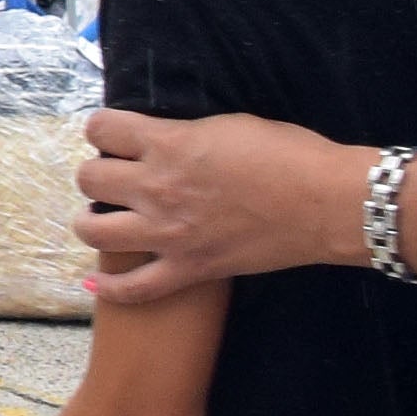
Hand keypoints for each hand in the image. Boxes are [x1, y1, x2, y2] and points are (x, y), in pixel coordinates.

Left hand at [75, 106, 368, 309]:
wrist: (327, 202)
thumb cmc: (289, 155)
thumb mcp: (227, 126)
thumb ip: (184, 135)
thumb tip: (162, 141)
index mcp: (169, 145)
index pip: (101, 129)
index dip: (102, 130)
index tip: (111, 137)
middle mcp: (158, 188)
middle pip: (88, 179)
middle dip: (96, 175)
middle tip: (114, 180)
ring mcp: (170, 233)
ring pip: (93, 232)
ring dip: (90, 224)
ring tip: (101, 221)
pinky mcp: (190, 269)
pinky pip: (134, 289)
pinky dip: (109, 290)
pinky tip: (95, 284)